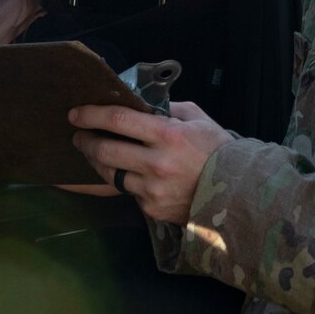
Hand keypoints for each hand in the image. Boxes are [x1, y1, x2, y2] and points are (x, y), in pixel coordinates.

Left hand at [68, 101, 232, 224]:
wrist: (238, 194)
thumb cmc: (217, 151)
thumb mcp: (197, 119)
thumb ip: (168, 109)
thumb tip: (141, 104)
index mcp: (167, 135)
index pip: (117, 120)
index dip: (91, 115)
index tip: (75, 113)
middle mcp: (156, 164)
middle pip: (104, 150)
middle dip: (85, 141)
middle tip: (78, 134)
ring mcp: (152, 190)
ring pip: (110, 174)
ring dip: (96, 161)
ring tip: (93, 151)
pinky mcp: (151, 209)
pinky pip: (128, 191)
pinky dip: (124, 180)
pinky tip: (125, 172)